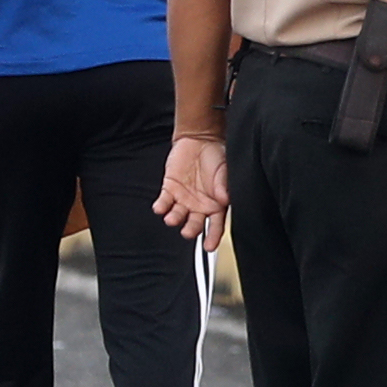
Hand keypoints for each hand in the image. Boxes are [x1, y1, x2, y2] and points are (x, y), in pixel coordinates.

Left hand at [156, 130, 231, 246]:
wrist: (200, 139)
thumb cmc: (217, 155)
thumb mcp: (225, 170)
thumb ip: (224, 185)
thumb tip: (225, 199)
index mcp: (216, 204)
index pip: (216, 225)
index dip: (213, 237)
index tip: (209, 247)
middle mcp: (199, 205)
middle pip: (194, 225)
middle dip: (191, 230)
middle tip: (188, 231)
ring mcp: (183, 199)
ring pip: (177, 216)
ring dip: (174, 219)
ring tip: (172, 219)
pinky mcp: (169, 189)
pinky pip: (163, 202)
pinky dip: (161, 206)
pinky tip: (160, 208)